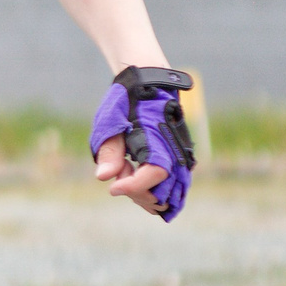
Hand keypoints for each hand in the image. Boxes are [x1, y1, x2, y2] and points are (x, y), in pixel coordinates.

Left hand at [87, 67, 194, 220]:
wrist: (149, 87)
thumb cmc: (127, 103)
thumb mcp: (111, 123)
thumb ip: (109, 151)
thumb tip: (103, 177)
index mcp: (162, 145)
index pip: (151, 180)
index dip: (131, 188)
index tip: (112, 188)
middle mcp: (177, 157)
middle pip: (161, 197)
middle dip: (136, 192)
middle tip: (120, 169)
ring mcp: (182, 163)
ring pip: (167, 198)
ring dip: (144, 193)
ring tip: (127, 168)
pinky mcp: (180, 166)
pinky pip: (170, 190)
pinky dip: (152, 190)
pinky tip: (135, 171)